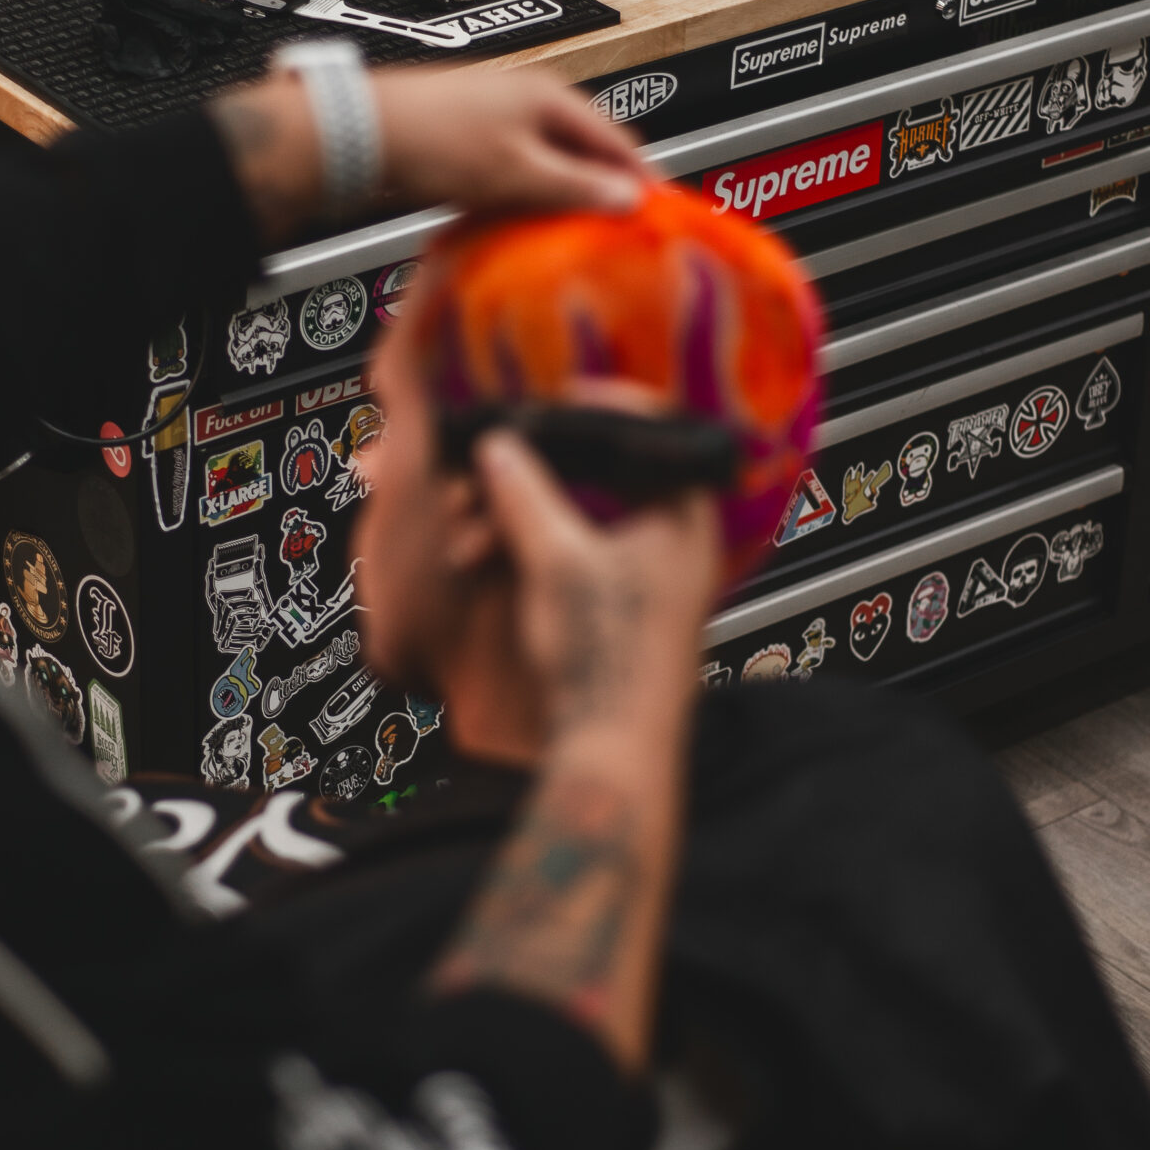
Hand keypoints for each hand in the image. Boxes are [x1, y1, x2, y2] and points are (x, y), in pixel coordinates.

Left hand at [207, 64, 646, 248]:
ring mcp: (495, 115)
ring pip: (547, 160)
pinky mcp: (466, 136)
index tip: (659, 210)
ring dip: (560, 194)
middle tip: (617, 229)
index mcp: (551, 96)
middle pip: (584, 149)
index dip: (642, 177)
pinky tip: (518, 220)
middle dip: (602, 187)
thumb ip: (576, 186)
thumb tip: (625, 197)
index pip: (618, 138)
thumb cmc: (434, 140)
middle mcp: (526, 98)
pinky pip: (514, 168)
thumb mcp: (519, 173)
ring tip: (570, 233)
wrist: (359, 134)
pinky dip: (525, 194)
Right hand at [473, 423, 722, 749]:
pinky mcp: (615, 600)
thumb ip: (524, 492)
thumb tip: (501, 445)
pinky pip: (568, 549)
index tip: (552, 401)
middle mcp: (673, 539)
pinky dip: (525, 545)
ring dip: (514, 512)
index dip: (598, 406)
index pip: (654, 428)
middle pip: (601, 471)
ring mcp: (645, 571)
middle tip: (484, 468)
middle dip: (530, 472)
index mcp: (682, 516)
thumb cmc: (610, 660)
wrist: (609, 748)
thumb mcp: (556, 559)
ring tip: (466, 528)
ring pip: (575, 513)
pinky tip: (479, 556)